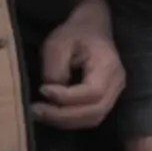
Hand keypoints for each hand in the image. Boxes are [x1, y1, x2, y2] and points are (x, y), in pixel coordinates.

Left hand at [31, 3, 124, 129]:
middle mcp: (116, 83)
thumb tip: (50, 90)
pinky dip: (70, 120)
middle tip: (35, 110)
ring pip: (93, 118)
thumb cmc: (75, 33)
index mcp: (108, 65)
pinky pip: (91, 117)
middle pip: (95, 111)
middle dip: (63, 116)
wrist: (92, 29)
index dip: (66, 97)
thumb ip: (54, 66)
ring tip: (40, 113)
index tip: (42, 90)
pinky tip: (52, 113)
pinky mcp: (106, 99)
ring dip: (65, 121)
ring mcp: (114, 93)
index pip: (93, 92)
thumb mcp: (58, 42)